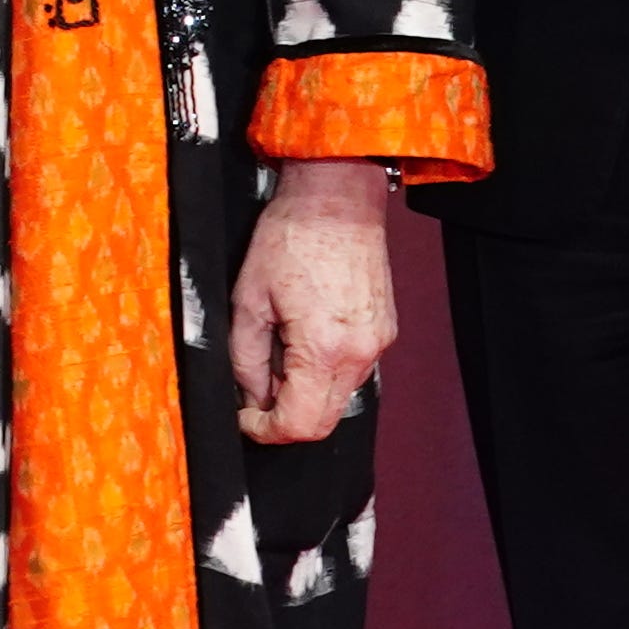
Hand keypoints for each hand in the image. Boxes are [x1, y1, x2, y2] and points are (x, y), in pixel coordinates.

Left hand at [229, 160, 400, 445]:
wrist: (336, 199)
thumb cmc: (290, 238)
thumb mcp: (248, 300)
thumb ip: (246, 358)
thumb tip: (250, 394)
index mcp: (324, 349)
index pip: (300, 424)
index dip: (265, 430)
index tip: (244, 417)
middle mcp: (360, 354)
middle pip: (324, 419)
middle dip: (284, 415)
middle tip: (254, 390)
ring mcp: (378, 344)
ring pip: (338, 396)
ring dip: (304, 390)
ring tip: (278, 350)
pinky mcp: (384, 331)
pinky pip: (352, 370)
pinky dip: (324, 369)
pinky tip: (302, 337)